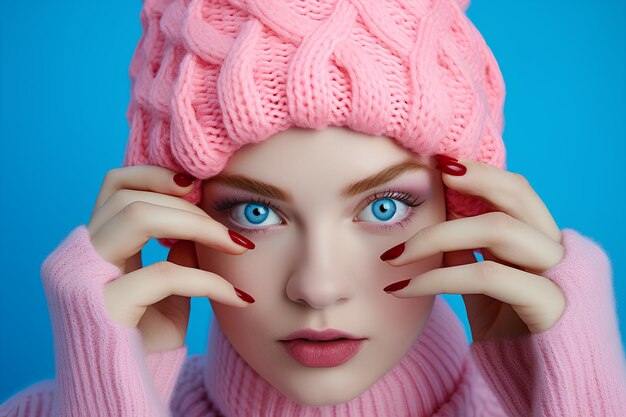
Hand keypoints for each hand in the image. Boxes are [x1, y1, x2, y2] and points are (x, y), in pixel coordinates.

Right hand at [87, 165, 254, 352]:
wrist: (120, 394)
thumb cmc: (144, 343)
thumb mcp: (165, 290)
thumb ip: (178, 253)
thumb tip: (204, 223)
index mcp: (93, 247)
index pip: (115, 185)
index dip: (157, 175)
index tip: (200, 188)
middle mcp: (77, 255)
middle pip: (128, 194)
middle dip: (188, 204)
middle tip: (228, 228)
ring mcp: (81, 278)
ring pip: (137, 216)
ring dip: (198, 225)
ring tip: (237, 245)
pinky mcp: (98, 307)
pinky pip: (164, 274)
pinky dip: (210, 280)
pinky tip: (239, 296)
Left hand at [380, 156, 566, 342]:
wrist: (546, 383)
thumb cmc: (514, 328)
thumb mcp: (486, 284)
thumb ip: (469, 253)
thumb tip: (437, 225)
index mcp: (541, 240)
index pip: (513, 191)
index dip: (477, 172)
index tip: (436, 162)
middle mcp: (557, 249)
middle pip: (517, 193)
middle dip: (470, 177)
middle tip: (428, 172)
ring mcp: (558, 275)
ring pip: (497, 229)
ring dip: (437, 235)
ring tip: (395, 254)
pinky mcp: (550, 304)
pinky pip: (485, 275)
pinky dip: (437, 277)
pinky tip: (403, 288)